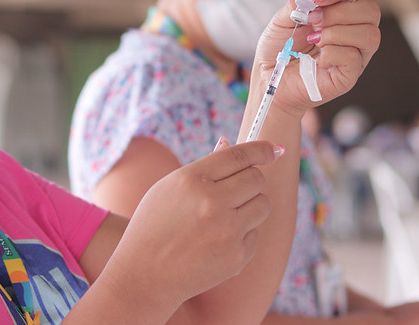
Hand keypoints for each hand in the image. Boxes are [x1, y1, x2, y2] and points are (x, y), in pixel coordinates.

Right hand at [100, 140, 280, 314]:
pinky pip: (255, 233)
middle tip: (235, 189)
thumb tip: (230, 143)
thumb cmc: (154, 225)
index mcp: (192, 179)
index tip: (273, 149)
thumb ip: (204, 166)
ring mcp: (227, 230)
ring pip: (263, 204)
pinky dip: (242, 234)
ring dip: (250, 205)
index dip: (262, 148)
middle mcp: (212, 202)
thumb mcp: (169, 187)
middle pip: (256, 178)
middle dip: (251, 180)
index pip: (239, 155)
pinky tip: (216, 241)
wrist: (145, 275)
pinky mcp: (237, 256)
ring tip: (224, 216)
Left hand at [253, 0, 380, 117]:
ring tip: (313, 38)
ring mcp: (355, 55)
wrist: (269, 79)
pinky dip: (333, 52)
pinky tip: (318, 57)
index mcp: (340, 14)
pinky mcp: (349, 75)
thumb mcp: (284, 19)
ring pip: (369, 34)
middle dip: (339, 11)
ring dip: (336, 32)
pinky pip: (355, 57)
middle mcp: (353, 32)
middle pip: (370, 10)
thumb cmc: (279, 50)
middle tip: (312, 20)